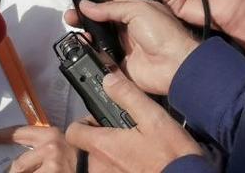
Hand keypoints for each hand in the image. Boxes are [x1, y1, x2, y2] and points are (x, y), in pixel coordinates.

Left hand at [0, 125, 76, 172]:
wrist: (100, 166)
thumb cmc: (79, 156)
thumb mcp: (59, 145)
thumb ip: (40, 145)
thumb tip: (17, 154)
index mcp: (50, 134)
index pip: (18, 132)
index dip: (0, 136)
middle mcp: (50, 147)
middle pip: (19, 164)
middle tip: (4, 172)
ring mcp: (53, 165)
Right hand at [64, 0, 197, 94]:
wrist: (176, 65)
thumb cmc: (166, 34)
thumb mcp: (138, 10)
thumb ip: (110, 8)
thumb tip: (86, 5)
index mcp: (137, 11)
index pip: (110, 3)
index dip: (94, 2)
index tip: (80, 4)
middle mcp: (130, 28)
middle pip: (102, 22)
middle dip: (86, 19)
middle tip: (71, 18)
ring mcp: (125, 47)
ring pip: (100, 40)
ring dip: (88, 37)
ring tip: (79, 33)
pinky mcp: (121, 65)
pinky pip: (102, 59)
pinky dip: (93, 55)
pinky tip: (86, 49)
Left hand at [65, 73, 201, 171]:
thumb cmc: (172, 154)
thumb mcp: (153, 117)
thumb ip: (127, 96)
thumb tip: (109, 80)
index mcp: (103, 145)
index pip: (73, 132)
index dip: (83, 122)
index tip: (98, 118)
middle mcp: (102, 164)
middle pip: (89, 144)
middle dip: (104, 135)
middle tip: (127, 130)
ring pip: (103, 159)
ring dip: (115, 151)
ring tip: (137, 146)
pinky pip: (115, 169)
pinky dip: (124, 164)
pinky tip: (142, 159)